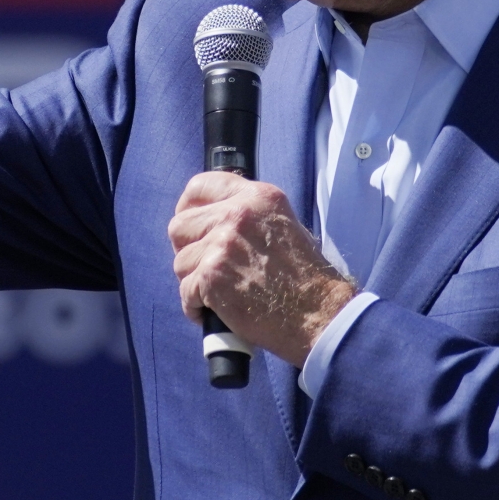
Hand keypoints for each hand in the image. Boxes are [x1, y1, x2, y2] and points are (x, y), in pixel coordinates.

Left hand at [168, 172, 356, 367]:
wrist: (318, 313)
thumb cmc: (305, 277)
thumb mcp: (283, 224)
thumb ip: (248, 215)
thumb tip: (212, 220)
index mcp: (256, 197)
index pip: (200, 186)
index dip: (188, 208)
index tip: (192, 227)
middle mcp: (236, 214)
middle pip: (179, 225)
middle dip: (187, 249)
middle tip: (204, 266)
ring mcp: (222, 244)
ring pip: (180, 262)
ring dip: (194, 282)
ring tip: (218, 293)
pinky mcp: (211, 275)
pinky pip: (184, 292)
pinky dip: (195, 307)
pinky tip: (215, 311)